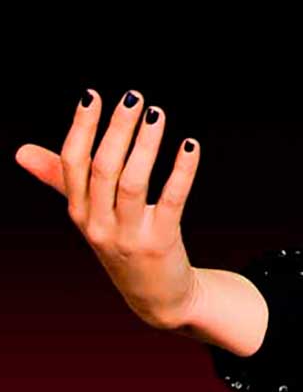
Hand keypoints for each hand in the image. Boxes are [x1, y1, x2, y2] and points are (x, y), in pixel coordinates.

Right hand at [14, 88, 203, 330]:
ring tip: (158, 114)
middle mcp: (98, 224)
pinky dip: (182, 170)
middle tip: (134, 96)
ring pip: (133, 183)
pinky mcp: (161, 242)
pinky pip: (172, 199)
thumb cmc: (122, 242)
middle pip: (102, 169)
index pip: (72, 165)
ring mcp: (128, 235)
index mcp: (79, 212)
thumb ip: (62, 179)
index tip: (92, 95)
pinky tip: (191, 144)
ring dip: (146, 145)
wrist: (156, 297)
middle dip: (116, 130)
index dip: (81, 129)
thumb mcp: (90, 215)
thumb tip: (22, 151)